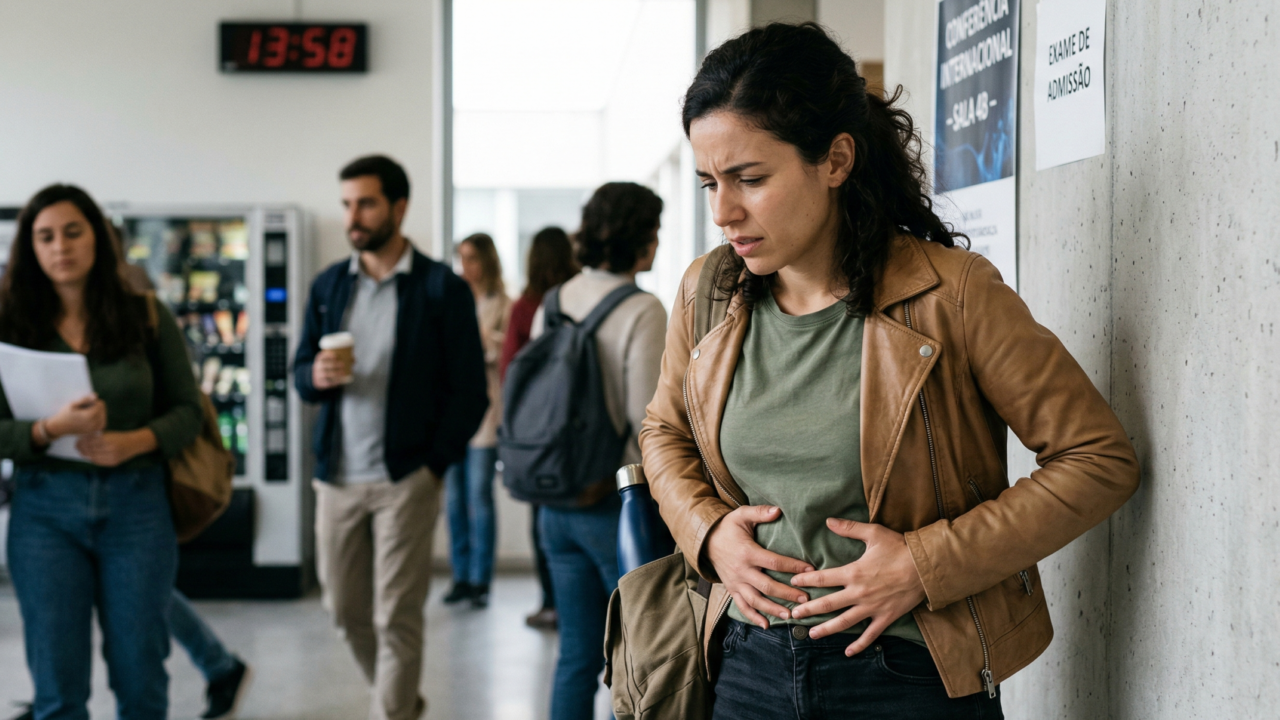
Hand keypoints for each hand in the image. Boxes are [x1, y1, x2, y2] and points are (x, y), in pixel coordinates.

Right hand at [45, 394, 106, 437]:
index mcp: (89, 415)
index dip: (95, 401)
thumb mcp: (73, 404)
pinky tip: (93, 417)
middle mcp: (93, 423)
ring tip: (90, 410)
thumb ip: (85, 399)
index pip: (100, 405)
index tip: (87, 401)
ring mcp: (92, 429)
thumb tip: (96, 395)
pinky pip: (101, 425)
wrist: (59, 427)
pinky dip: (100, 420)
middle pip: (102, 411)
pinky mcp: (91, 432)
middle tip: (88, 406)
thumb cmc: (65, 414)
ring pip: (103, 418)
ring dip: (100, 413)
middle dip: (97, 407)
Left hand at [76, 430, 156, 466]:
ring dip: (86, 454)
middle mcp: (109, 448)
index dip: (82, 442)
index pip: (89, 442)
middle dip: (82, 448)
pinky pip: (99, 462)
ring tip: (82, 452)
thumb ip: (97, 437)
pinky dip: (93, 459)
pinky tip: (90, 456)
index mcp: (108, 439)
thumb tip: (82, 440)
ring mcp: (112, 457)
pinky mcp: (113, 462)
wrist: (135, 443)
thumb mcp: (109, 433)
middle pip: (90, 450)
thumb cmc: (121, 436)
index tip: (77, 440)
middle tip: (76, 447)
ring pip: (93, 457)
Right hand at [312, 350, 352, 389]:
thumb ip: (342, 359)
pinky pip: (326, 382)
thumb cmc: (328, 367)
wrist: (318, 378)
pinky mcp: (320, 383)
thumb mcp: (331, 362)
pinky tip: (340, 381)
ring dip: (335, 373)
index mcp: (319, 359)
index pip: (322, 356)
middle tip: (343, 364)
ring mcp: (317, 375)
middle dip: (333, 364)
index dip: (328, 355)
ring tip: (343, 373)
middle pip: (324, 364)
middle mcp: (317, 366)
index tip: (336, 355)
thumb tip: (354, 359)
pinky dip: (333, 382)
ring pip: (325, 374)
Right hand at [705, 505, 813, 628]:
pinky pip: (742, 606)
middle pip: (767, 586)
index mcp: (747, 552)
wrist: (705, 540)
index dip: (793, 566)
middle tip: (805, 599)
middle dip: (787, 593)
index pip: (774, 561)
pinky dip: (753, 617)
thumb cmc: (727, 527)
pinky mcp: (731, 589)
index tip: (810, 570)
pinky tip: (766, 625)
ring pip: (755, 600)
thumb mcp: (741, 515)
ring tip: (789, 616)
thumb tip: (778, 510)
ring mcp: (735, 582)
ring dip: (772, 609)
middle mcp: (741, 570)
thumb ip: (760, 512)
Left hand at [789, 519, 926, 655]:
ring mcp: (872, 607)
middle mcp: (859, 593)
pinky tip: (848, 652)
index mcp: (853, 572)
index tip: (793, 583)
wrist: (926, 566)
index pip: (822, 578)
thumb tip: (828, 521)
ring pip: (844, 622)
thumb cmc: (900, 548)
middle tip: (794, 614)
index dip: (805, 580)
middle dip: (809, 610)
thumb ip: (849, 528)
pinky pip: (870, 634)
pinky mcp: (885, 617)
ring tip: (812, 634)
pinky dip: (859, 644)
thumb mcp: (873, 533)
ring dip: (826, 629)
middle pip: (827, 604)